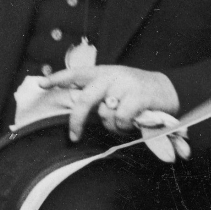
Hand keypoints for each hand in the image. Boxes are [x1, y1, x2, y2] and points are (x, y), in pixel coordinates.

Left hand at [41, 64, 179, 140]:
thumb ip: (97, 93)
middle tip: (73, 136)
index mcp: (102, 73)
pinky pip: (122, 119)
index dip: (57, 78)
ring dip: (112, 125)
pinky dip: (125, 126)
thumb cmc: (136, 91)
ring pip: (105, 114)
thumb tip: (79, 111)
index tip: (41, 84)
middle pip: (85, 99)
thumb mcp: (115, 85)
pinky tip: (132, 123)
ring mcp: (125, 85)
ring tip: (123, 122)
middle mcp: (111, 76)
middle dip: (76, 121)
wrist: (169, 88)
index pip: (75, 73)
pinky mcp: (139, 96)